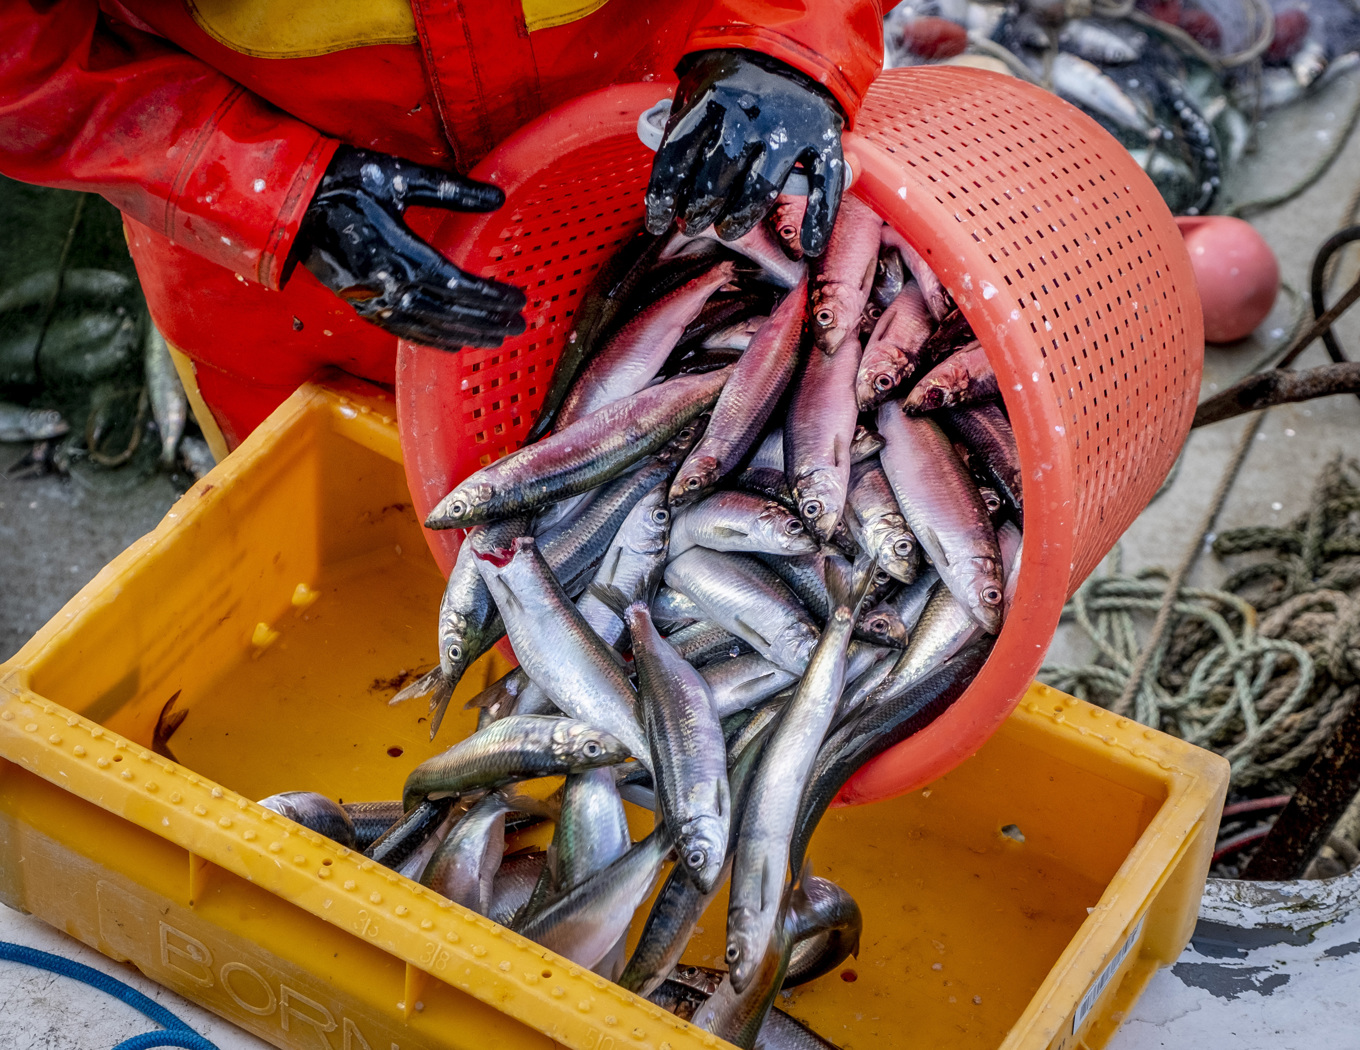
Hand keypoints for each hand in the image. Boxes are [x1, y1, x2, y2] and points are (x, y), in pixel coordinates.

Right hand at [293, 146, 526, 349]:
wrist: (287, 199)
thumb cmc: (343, 180)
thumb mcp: (397, 176)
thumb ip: (450, 190)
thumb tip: (497, 195)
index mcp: (397, 250)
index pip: (457, 283)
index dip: (490, 296)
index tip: (518, 299)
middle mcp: (384, 283)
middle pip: (448, 312)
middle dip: (487, 321)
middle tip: (520, 325)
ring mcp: (369, 299)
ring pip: (428, 328)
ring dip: (465, 336)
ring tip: (498, 339)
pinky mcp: (358, 304)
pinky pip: (402, 331)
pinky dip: (432, 340)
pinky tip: (454, 344)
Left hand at [645, 50, 846, 257]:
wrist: (791, 46)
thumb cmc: (735, 80)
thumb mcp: (697, 89)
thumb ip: (682, 131)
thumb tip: (666, 189)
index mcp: (711, 99)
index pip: (677, 159)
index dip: (662, 198)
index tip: (657, 222)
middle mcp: (748, 115)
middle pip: (715, 182)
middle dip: (699, 213)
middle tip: (694, 223)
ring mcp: (788, 128)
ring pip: (759, 192)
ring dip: (739, 221)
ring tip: (728, 230)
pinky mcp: (823, 138)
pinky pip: (823, 186)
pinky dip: (820, 220)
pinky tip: (811, 245)